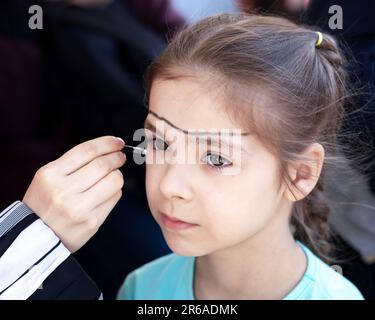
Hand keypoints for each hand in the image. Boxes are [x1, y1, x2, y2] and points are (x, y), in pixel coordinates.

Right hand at [23, 136, 125, 251]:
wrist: (37, 237)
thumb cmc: (45, 203)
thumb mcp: (48, 178)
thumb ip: (74, 163)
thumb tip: (107, 149)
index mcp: (50, 175)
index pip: (87, 151)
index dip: (107, 143)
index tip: (117, 142)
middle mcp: (63, 191)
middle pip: (103, 165)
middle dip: (116, 157)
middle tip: (120, 156)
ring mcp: (78, 208)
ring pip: (113, 181)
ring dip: (117, 175)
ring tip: (113, 175)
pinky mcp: (92, 222)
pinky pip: (114, 198)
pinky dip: (115, 191)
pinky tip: (108, 191)